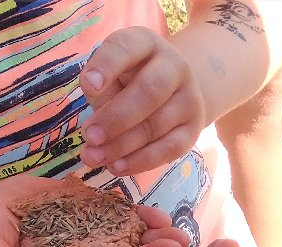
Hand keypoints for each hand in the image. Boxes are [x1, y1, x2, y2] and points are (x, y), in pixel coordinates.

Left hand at [79, 26, 209, 175]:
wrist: (176, 90)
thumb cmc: (130, 79)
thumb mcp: (113, 72)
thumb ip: (101, 91)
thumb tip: (94, 134)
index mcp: (147, 44)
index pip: (127, 49)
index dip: (107, 66)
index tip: (87, 86)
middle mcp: (175, 67)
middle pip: (149, 92)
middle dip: (116, 117)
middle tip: (89, 136)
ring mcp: (189, 99)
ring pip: (156, 125)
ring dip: (122, 145)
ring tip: (94, 157)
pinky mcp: (194, 129)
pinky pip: (169, 149)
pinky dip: (141, 161)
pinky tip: (117, 167)